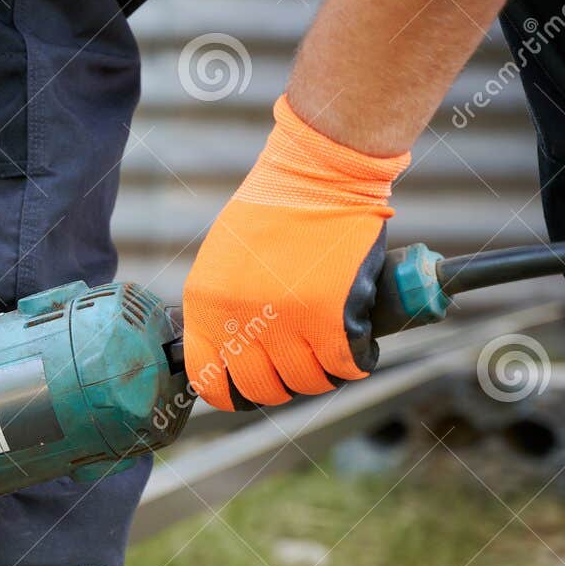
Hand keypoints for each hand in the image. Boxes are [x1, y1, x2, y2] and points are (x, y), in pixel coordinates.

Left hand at [183, 95, 410, 409]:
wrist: (317, 172)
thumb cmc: (273, 210)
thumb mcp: (222, 260)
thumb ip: (221, 306)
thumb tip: (233, 351)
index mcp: (205, 305)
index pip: (208, 379)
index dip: (232, 393)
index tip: (249, 390)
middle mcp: (240, 319)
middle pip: (262, 388)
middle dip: (283, 387)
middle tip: (300, 370)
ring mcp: (285, 320)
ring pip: (306, 381)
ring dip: (322, 377)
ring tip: (332, 358)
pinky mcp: (331, 314)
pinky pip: (345, 363)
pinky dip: (356, 362)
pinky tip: (360, 350)